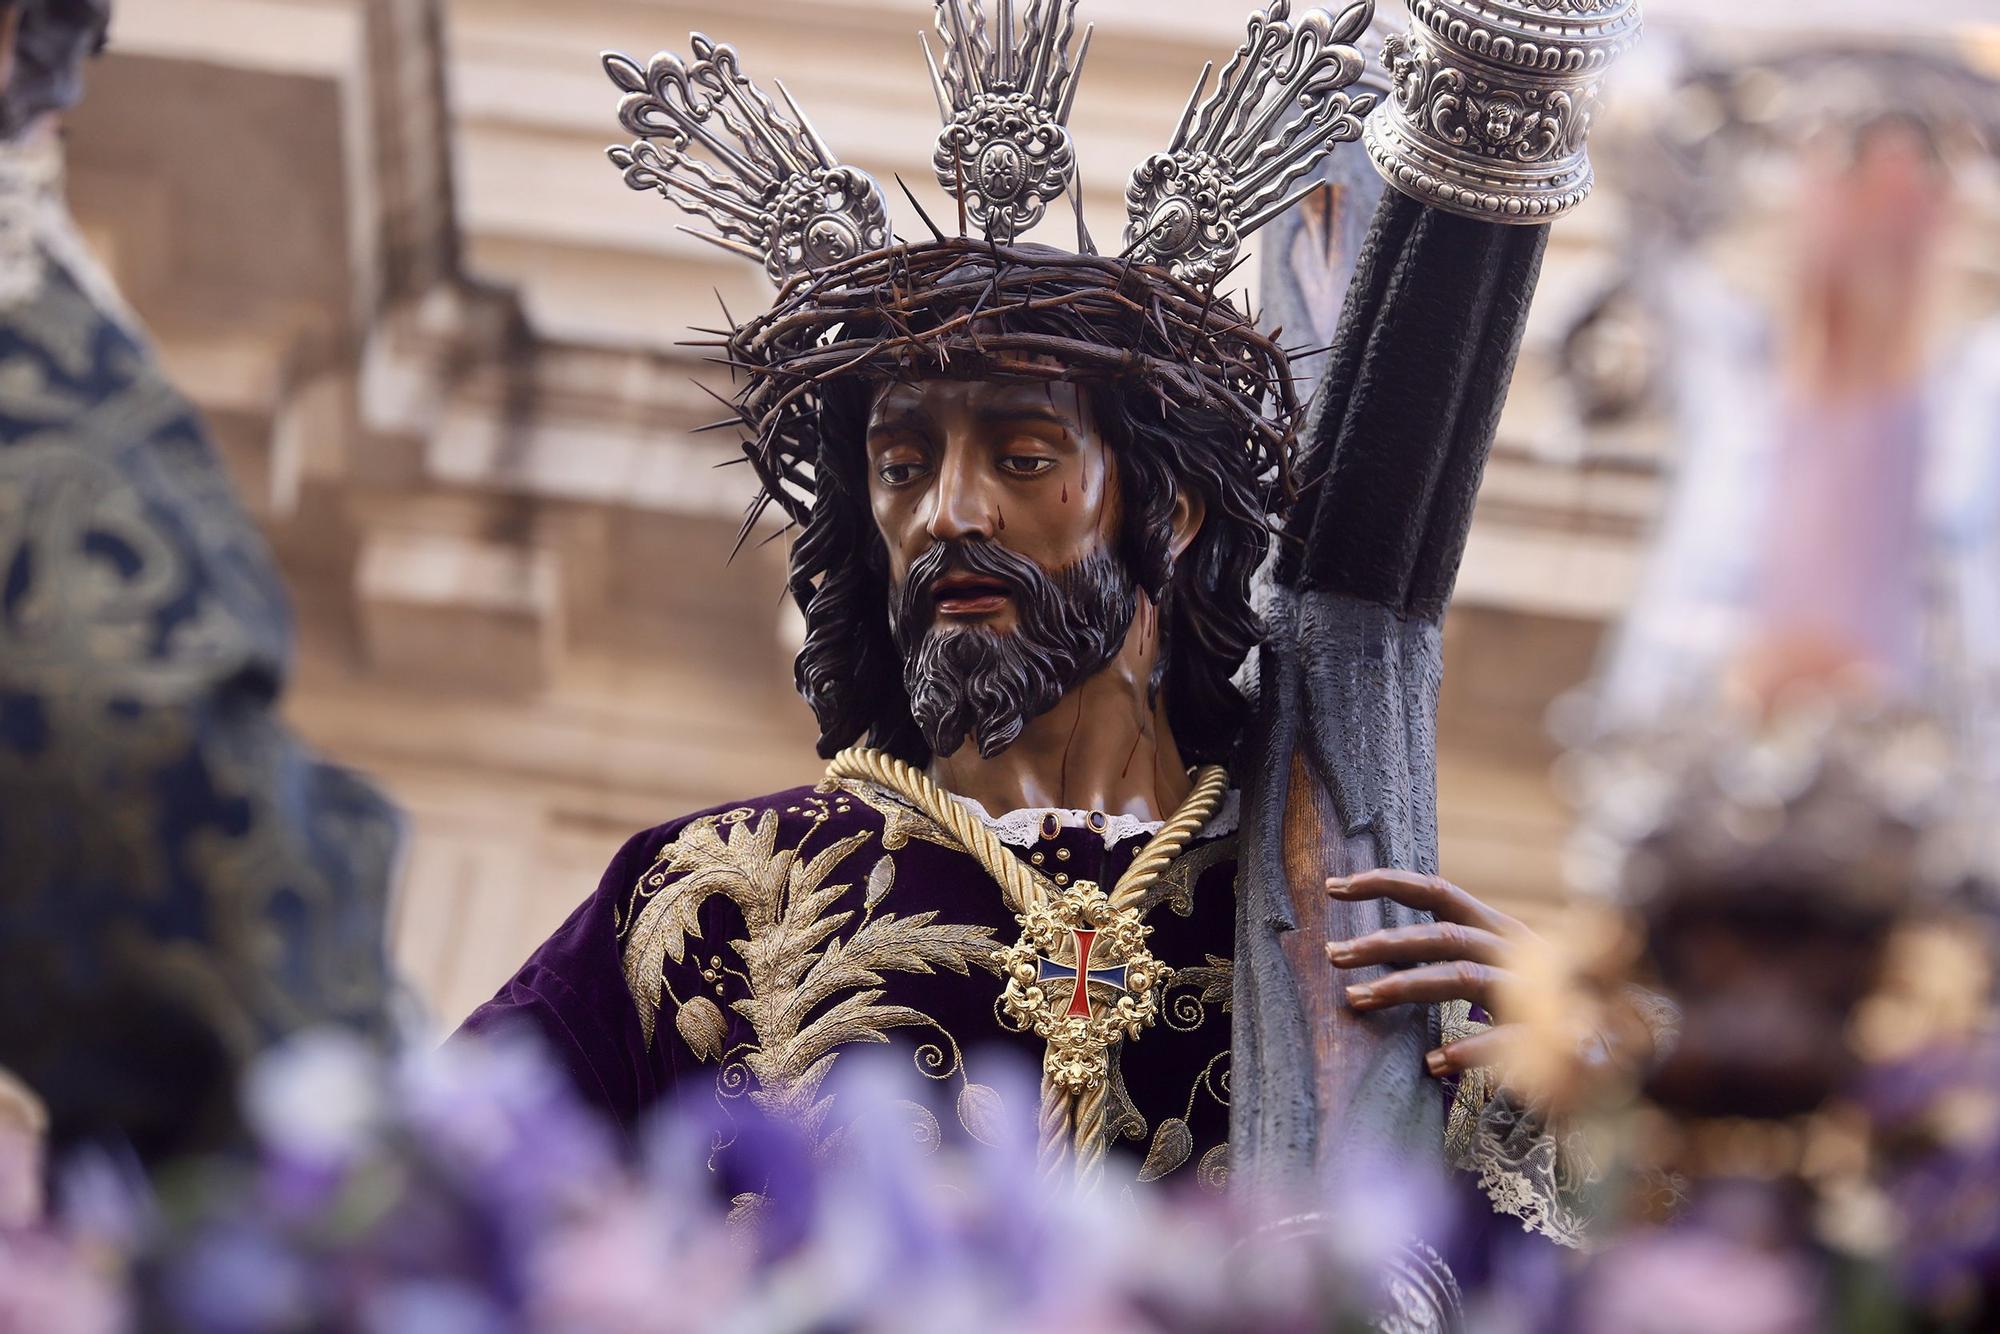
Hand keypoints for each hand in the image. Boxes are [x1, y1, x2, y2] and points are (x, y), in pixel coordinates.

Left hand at [1325, 869, 1540, 1082]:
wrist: (1627, 1042)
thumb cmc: (1547, 1003)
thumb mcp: (1499, 964)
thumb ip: (1451, 949)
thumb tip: (1381, 947)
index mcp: (1499, 928)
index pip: (1437, 891)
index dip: (1386, 883)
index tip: (1334, 887)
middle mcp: (1515, 950)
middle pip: (1442, 936)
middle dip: (1384, 943)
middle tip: (1333, 954)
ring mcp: (1535, 992)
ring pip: (1463, 978)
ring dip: (1406, 986)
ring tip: (1358, 999)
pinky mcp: (1553, 1038)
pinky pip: (1507, 1039)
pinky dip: (1470, 1049)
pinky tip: (1433, 1062)